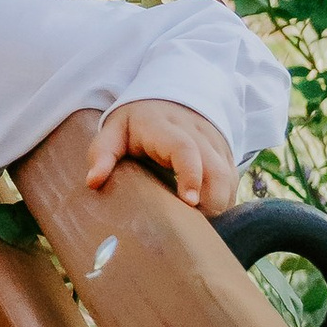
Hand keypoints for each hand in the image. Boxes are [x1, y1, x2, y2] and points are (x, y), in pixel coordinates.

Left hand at [86, 98, 236, 215]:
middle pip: (215, 169)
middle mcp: (197, 133)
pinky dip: (225, 200)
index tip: (189, 202)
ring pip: (229, 177)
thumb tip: (93, 181)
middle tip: (193, 228)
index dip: (191, 175)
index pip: (185, 149)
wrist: (169, 97)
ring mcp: (215, 143)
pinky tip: (210, 217)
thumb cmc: (137, 122)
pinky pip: (233, 180)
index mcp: (165, 127)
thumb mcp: (114, 130)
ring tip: (201, 228)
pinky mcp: (226, 153)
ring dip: (220, 205)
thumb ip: (102, 153)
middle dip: (211, 202)